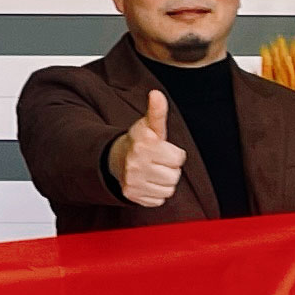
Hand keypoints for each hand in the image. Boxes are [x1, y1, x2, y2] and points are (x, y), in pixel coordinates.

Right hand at [110, 87, 184, 209]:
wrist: (116, 159)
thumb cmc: (140, 141)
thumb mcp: (149, 125)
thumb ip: (157, 111)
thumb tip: (156, 94)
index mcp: (143, 144)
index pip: (178, 158)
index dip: (173, 154)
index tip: (161, 149)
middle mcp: (135, 163)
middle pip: (174, 175)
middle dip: (169, 168)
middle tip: (157, 161)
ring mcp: (132, 180)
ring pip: (168, 189)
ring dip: (163, 182)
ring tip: (153, 171)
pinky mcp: (131, 195)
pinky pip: (158, 200)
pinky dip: (155, 192)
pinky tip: (147, 182)